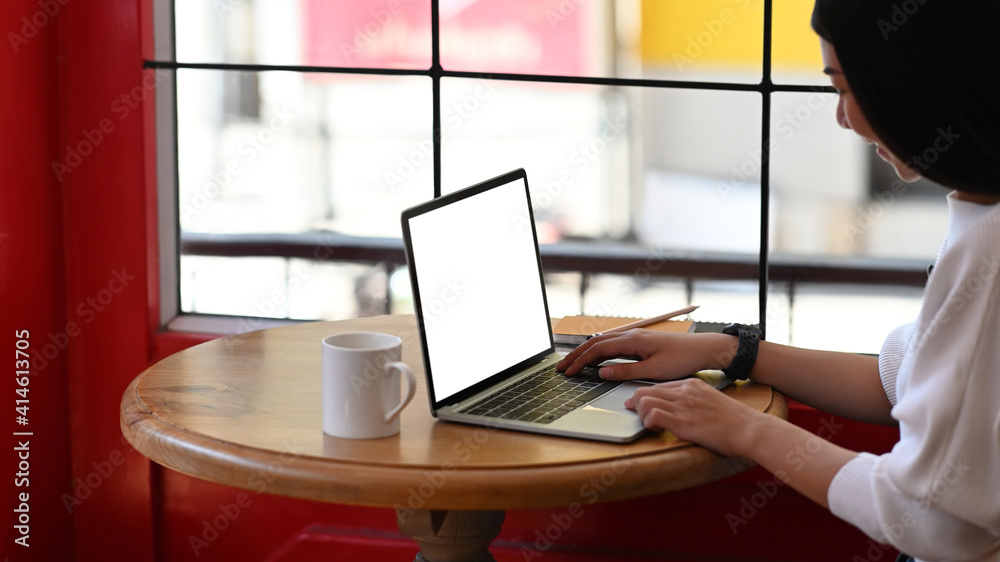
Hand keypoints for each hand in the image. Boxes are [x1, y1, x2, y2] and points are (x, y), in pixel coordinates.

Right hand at [556, 329, 733, 381]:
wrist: (703, 349)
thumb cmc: (682, 359)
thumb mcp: (654, 370)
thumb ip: (626, 371)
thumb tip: (602, 372)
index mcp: (632, 340)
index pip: (597, 349)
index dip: (580, 361)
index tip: (568, 372)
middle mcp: (631, 335)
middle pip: (595, 343)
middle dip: (576, 355)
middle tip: (561, 368)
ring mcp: (635, 337)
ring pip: (602, 342)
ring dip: (585, 353)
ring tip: (572, 363)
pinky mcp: (640, 341)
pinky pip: (612, 344)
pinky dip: (598, 351)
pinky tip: (595, 359)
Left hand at [625, 378, 762, 457]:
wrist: (750, 429)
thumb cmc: (735, 420)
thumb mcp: (711, 400)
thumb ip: (693, 401)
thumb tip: (680, 409)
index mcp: (691, 384)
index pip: (658, 385)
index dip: (644, 394)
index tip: (637, 402)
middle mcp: (684, 392)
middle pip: (646, 390)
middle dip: (635, 402)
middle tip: (632, 411)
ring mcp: (683, 406)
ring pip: (644, 400)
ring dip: (639, 413)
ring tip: (645, 422)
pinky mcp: (683, 422)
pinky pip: (653, 415)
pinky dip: (647, 422)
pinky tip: (653, 428)